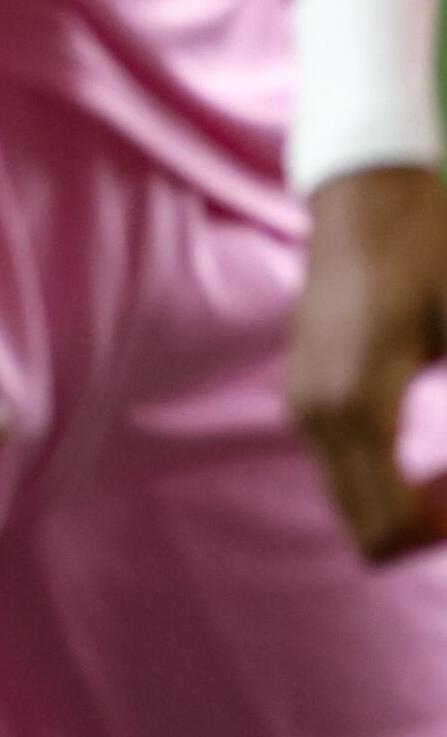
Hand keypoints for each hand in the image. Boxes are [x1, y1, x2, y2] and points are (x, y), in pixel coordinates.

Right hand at [291, 165, 446, 560]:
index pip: (391, 521)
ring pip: (354, 512)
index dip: (445, 529)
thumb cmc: (431, 257)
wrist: (363, 202)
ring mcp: (303, 407)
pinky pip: (345, 480)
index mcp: (359, 398)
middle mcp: (317, 412)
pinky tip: (424, 459)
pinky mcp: (304, 401)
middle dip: (431, 529)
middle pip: (368, 534)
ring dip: (410, 512)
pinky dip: (388, 489)